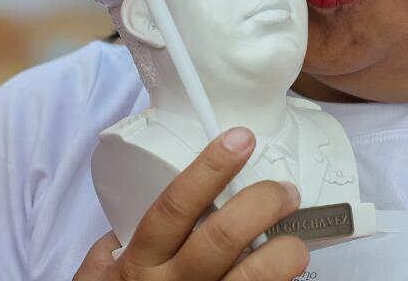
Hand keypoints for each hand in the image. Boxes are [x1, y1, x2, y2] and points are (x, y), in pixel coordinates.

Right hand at [74, 126, 308, 279]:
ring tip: (297, 241)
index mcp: (138, 265)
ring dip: (285, 253)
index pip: (175, 205)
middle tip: (284, 191)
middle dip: (262, 204)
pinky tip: (289, 278)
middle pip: (222, 237)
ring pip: (253, 279)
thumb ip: (110, 251)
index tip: (239, 140)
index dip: (210, 168)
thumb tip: (125, 222)